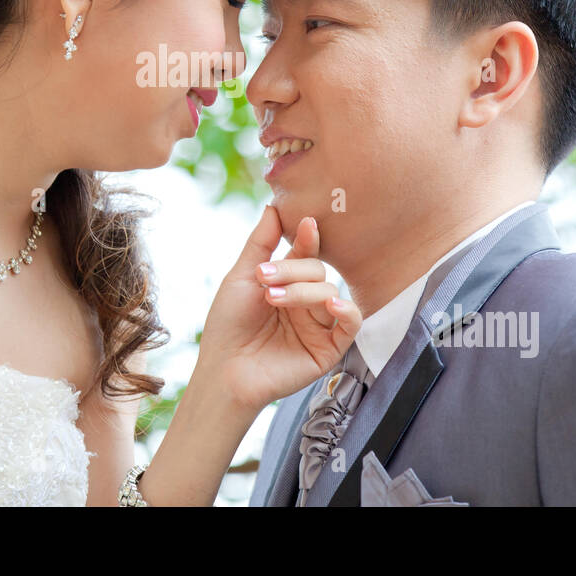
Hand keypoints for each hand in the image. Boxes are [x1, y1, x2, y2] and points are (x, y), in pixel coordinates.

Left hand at [196, 205, 361, 412]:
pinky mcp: (329, 348)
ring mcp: (319, 325)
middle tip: (264, 281)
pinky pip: (351, 324)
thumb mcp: (241, 277)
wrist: (224, 369)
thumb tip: (274, 205)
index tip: (305, 223)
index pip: (306, 253)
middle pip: (318, 271)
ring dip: (302, 291)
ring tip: (271, 299)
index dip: (307, 238)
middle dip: (292, 271)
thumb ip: (261, 243)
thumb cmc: (228, 325)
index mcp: (288, 283)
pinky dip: (346, 310)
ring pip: (330, 292)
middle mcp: (306, 302)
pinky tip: (330, 304)